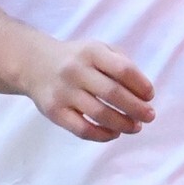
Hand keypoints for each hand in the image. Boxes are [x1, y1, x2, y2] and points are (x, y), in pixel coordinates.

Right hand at [22, 34, 155, 142]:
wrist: (34, 64)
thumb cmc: (77, 59)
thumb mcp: (98, 49)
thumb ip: (122, 64)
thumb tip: (144, 94)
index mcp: (91, 52)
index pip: (123, 69)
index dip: (141, 85)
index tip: (149, 96)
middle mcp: (75, 70)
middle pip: (113, 93)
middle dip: (137, 108)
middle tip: (149, 116)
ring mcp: (63, 92)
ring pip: (100, 114)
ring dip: (123, 124)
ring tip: (136, 127)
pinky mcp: (54, 112)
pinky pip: (83, 129)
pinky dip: (103, 135)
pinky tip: (114, 133)